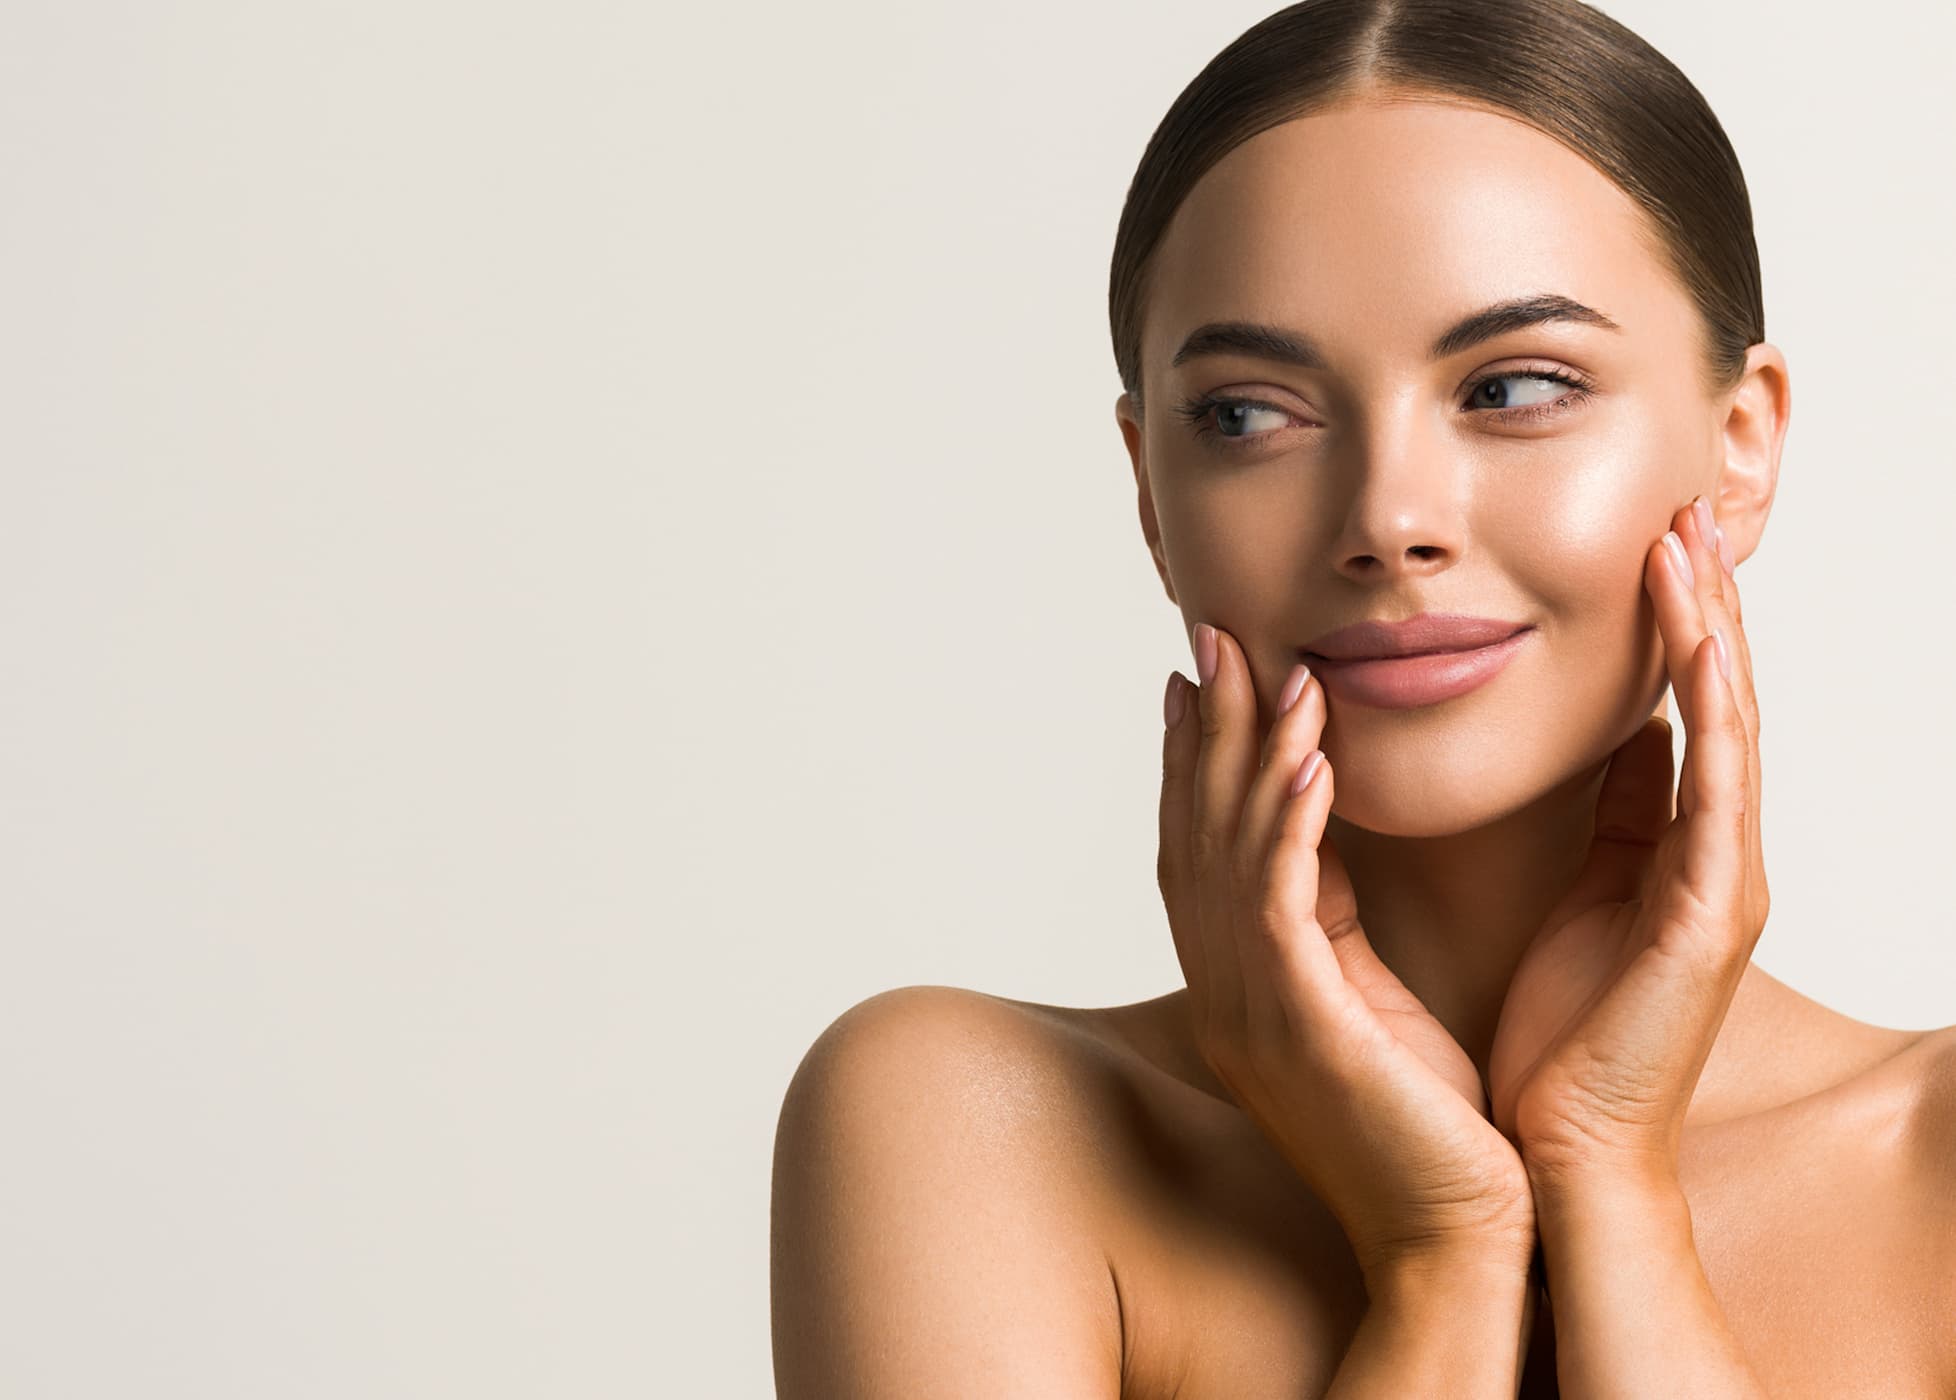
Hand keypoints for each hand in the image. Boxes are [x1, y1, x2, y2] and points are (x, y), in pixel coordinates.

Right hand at [1159, 623, 1534, 1281]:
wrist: (1456, 1241)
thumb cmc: (1430, 1128)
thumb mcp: (1369, 1004)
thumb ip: (1335, 925)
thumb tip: (1329, 842)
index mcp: (1241, 989)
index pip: (1201, 851)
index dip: (1194, 761)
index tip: (1201, 681)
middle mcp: (1226, 994)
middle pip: (1196, 834)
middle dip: (1204, 730)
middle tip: (1211, 636)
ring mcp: (1253, 1013)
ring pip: (1230, 853)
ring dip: (1245, 752)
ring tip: (1266, 668)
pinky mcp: (1302, 1026)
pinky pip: (1281, 904)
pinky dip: (1286, 824)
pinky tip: (1305, 759)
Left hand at [1486, 494, 1766, 1186]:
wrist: (1560, 1152)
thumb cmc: (1562, 1036)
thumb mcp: (1584, 897)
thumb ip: (1615, 819)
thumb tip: (1626, 738)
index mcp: (1677, 851)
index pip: (1682, 711)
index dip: (1670, 624)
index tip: (1645, 539)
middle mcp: (1715, 856)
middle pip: (1716, 698)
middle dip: (1697, 602)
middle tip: (1679, 506)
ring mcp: (1725, 882)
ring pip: (1728, 722)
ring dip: (1708, 628)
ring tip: (1686, 539)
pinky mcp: (1711, 914)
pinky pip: (1717, 787)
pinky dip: (1710, 705)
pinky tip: (1698, 638)